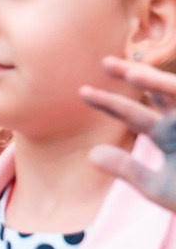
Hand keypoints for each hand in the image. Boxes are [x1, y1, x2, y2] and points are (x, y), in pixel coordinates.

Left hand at [83, 56, 175, 210]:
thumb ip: (127, 169)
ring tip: (133, 73)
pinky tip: (158, 86)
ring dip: (158, 82)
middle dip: (133, 75)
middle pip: (154, 92)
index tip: (83, 91)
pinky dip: (173, 93)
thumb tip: (91, 154)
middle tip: (106, 62)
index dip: (108, 103)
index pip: (132, 113)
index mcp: (166, 134)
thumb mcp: (156, 186)